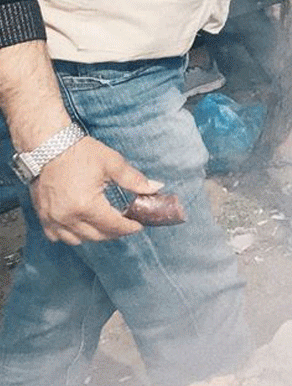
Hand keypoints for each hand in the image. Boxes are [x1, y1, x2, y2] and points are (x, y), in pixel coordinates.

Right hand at [30, 136, 163, 244]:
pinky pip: (56, 236)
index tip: (139, 225)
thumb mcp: (112, 163)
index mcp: (87, 205)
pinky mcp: (42, 215)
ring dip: (94, 235)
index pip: (114, 226)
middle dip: (115, 232)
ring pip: (77, 239)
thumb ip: (134, 180)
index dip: (129, 228)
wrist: (48, 145)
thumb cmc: (79, 152)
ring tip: (106, 225)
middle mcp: (68, 216)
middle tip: (125, 224)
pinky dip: (70, 235)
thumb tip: (156, 187)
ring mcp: (52, 218)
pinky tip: (80, 226)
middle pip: (97, 236)